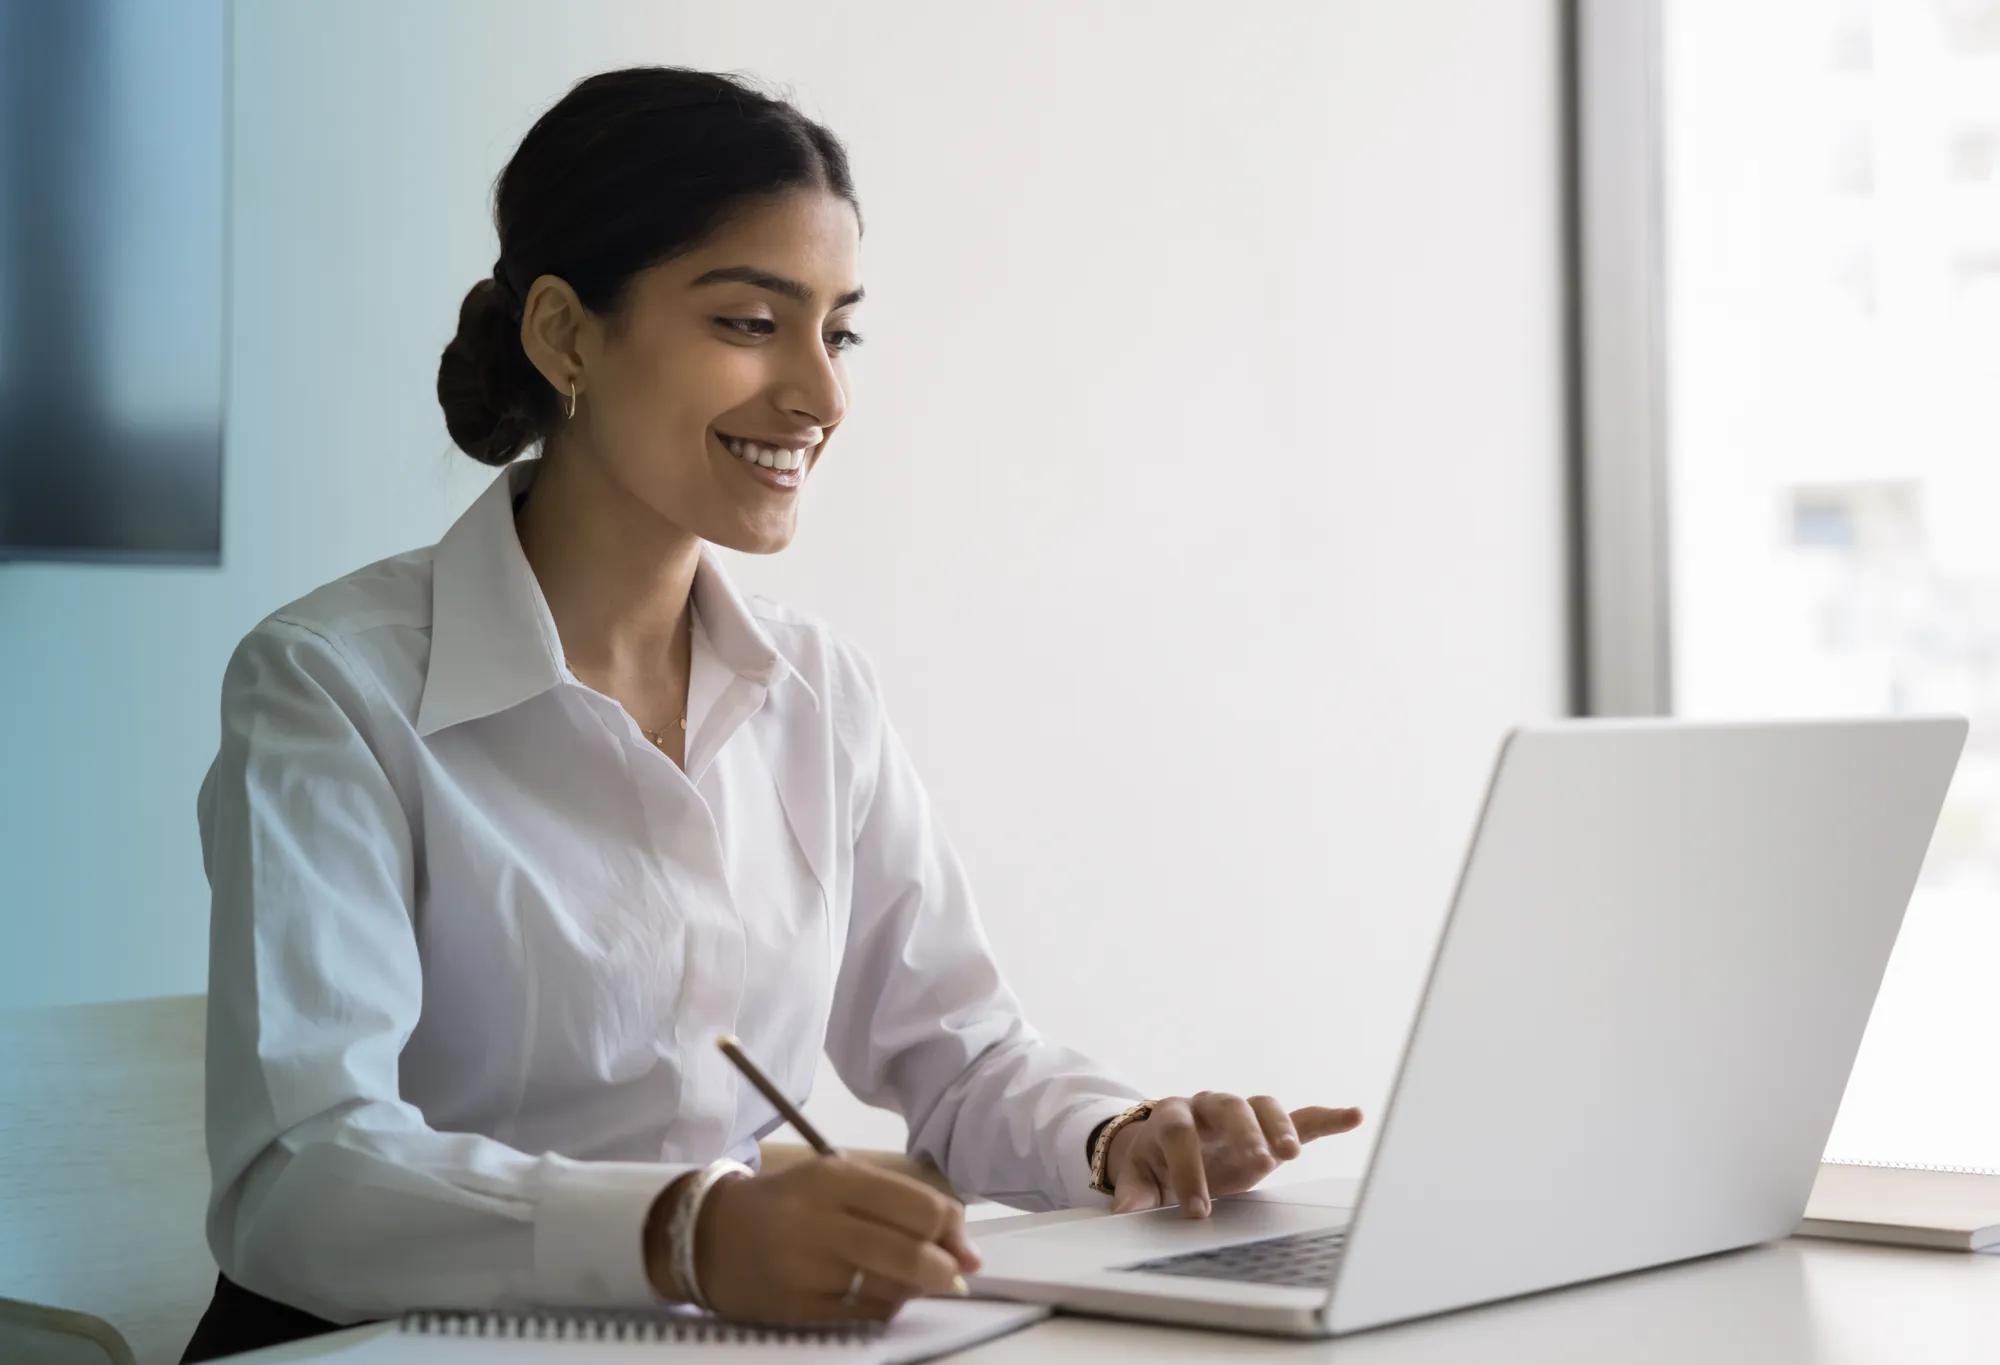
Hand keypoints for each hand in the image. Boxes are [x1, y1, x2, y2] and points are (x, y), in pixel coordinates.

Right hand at [647, 1157, 980, 1322]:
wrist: (709, 1237)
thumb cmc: (788, 1202)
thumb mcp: (836, 1179)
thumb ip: (899, 1203)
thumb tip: (966, 1250)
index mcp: (833, 1178)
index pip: (920, 1207)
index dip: (953, 1229)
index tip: (959, 1241)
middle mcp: (820, 1222)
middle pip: (912, 1252)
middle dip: (947, 1268)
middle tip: (953, 1272)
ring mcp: (808, 1270)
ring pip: (893, 1288)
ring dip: (918, 1288)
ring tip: (912, 1278)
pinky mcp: (799, 1309)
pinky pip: (868, 1314)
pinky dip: (888, 1305)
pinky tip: (880, 1292)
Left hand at [1105, 1092, 1363, 1215]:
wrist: (1167, 1145)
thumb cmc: (1155, 1160)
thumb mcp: (1138, 1176)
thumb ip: (1134, 1193)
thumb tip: (1125, 1215)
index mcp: (1172, 1116)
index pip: (1179, 1135)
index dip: (1188, 1170)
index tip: (1196, 1209)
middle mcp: (1207, 1106)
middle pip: (1226, 1105)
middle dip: (1242, 1133)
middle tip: (1254, 1161)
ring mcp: (1241, 1114)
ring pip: (1261, 1106)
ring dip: (1278, 1127)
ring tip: (1291, 1152)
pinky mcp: (1268, 1128)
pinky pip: (1300, 1117)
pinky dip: (1326, 1117)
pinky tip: (1353, 1116)